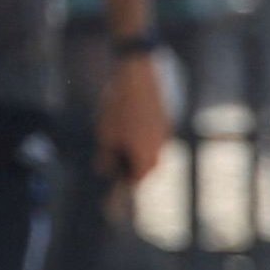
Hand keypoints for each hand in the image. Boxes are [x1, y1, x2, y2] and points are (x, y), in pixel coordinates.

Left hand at [97, 44, 175, 189]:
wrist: (138, 78)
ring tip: (117, 143)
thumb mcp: (106, 135)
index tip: (111, 192)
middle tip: (111, 165)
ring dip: (136, 154)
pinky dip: (141, 140)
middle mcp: (159, 151)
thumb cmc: (120, 108)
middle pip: (145, 169)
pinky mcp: (165, 123)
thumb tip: (104, 170)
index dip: (122, 188)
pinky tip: (127, 128)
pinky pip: (153, 139)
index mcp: (145, 159)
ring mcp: (164, 137)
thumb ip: (106, 157)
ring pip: (150, 153)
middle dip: (129, 170)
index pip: (136, 183)